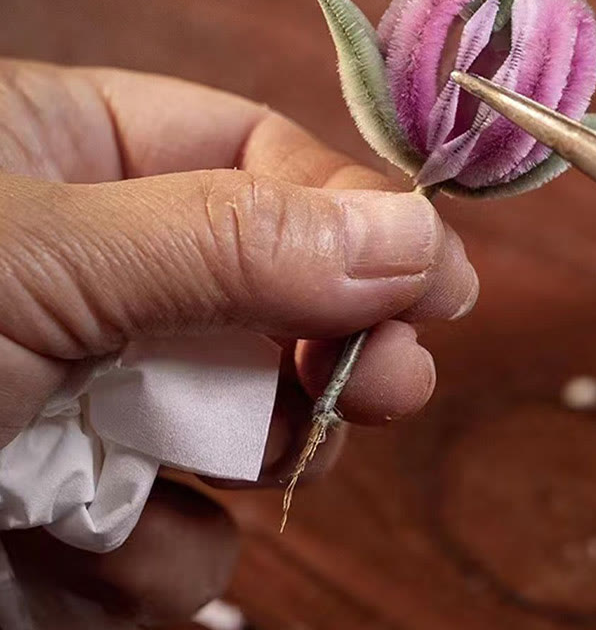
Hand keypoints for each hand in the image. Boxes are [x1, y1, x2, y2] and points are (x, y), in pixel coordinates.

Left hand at [0, 59, 477, 624]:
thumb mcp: (36, 256)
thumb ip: (232, 239)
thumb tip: (410, 234)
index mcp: (75, 156)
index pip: (260, 159)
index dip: (354, 215)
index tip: (438, 278)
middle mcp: (100, 274)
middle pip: (273, 294)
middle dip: (337, 340)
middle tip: (394, 380)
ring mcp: (100, 401)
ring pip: (239, 425)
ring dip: (234, 458)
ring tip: (189, 479)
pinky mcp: (90, 519)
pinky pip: (182, 538)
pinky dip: (151, 555)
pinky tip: (90, 546)